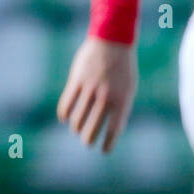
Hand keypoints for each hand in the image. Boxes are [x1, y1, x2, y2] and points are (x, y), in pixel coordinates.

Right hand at [57, 37, 137, 152]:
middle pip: (92, 126)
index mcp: (122, 102)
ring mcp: (90, 89)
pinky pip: (67, 102)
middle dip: (88, 139)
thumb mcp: (128, 90)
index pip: (113, 130)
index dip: (108, 143)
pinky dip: (65, 113)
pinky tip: (65, 119)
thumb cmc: (123, 69)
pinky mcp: (77, 80)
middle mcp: (106, 98)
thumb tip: (111, 129)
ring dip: (77, 127)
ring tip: (77, 131)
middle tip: (87, 143)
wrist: (112, 42)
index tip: (104, 151)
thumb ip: (120, 108)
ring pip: (78, 117)